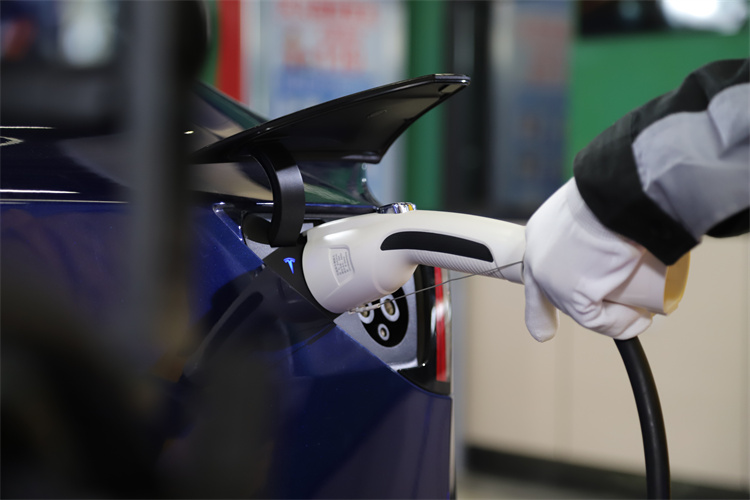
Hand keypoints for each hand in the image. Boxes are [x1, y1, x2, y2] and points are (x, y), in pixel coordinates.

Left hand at [523, 179, 654, 341]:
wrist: (620, 190)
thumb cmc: (620, 185)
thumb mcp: (606, 194)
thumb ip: (612, 204)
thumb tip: (635, 222)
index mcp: (542, 230)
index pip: (538, 268)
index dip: (543, 296)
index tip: (544, 331)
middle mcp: (539, 255)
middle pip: (557, 292)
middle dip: (585, 308)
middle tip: (626, 310)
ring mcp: (552, 277)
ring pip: (582, 306)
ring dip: (615, 314)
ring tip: (643, 305)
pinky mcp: (572, 293)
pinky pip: (596, 318)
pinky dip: (622, 323)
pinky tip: (640, 318)